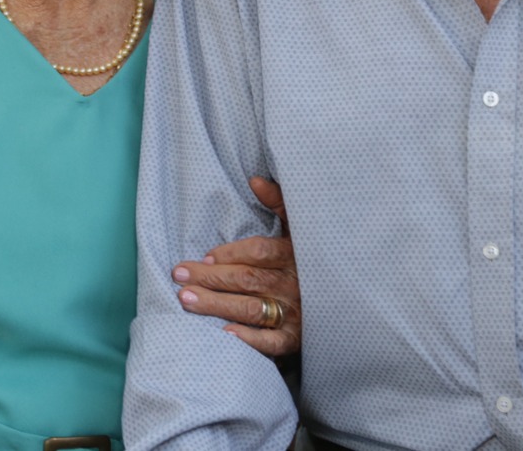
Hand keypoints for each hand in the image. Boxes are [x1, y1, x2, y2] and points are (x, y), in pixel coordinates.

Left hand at [171, 176, 299, 356]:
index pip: (258, 252)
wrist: (342, 301)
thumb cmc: (309, 259)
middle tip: (180, 276)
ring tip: (187, 300)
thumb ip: (279, 203)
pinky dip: (248, 339)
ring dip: (216, 304)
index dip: (229, 254)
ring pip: (250, 308)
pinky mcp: (295, 338)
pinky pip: (271, 342)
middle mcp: (295, 283)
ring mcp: (295, 313)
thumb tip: (255, 180)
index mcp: (294, 254)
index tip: (204, 256)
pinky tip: (224, 333)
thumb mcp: (299, 229)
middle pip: (247, 279)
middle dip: (211, 277)